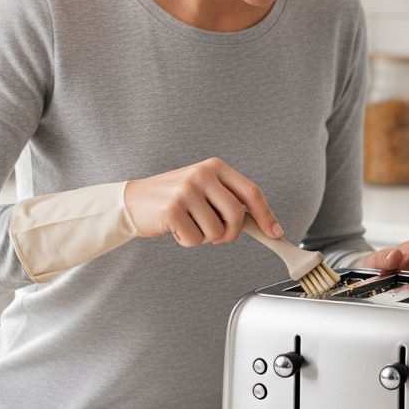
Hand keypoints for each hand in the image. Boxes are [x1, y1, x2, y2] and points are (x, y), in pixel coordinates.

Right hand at [124, 157, 281, 247]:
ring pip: (216, 231)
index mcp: (215, 167)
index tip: (275, 232)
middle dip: (230, 234)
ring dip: (205, 238)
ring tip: (189, 225)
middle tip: (217, 236)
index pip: (251, 192)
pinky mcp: (173, 209)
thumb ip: (229, 200)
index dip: (266, 215)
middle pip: (237, 215)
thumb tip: (262, 224)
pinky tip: (176, 228)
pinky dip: (187, 242)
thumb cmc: (173, 198)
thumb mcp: (204, 189)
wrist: (133, 201)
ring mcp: (187, 190)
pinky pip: (195, 239)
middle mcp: (202, 174)